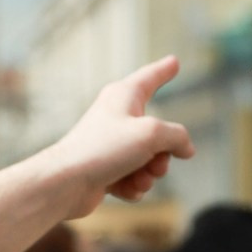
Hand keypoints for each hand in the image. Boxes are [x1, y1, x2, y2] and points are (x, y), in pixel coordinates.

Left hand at [43, 57, 193, 214]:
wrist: (65, 183)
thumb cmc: (103, 149)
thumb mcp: (151, 134)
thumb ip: (177, 136)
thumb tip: (186, 149)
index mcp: (124, 96)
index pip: (150, 77)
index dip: (165, 70)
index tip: (174, 62)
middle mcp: (117, 116)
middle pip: (158, 133)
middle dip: (163, 154)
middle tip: (156, 164)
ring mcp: (111, 144)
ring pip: (149, 159)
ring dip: (149, 174)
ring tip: (138, 179)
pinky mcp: (105, 169)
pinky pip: (134, 178)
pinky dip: (133, 186)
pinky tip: (123, 189)